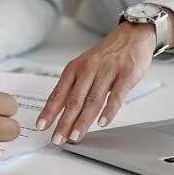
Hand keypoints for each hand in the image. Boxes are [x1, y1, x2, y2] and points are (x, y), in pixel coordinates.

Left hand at [37, 21, 153, 144]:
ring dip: (83, 121)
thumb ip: (74, 86)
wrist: (132, 35)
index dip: (49, 111)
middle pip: (74, 100)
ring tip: (75, 136)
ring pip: (92, 100)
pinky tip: (102, 123)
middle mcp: (88, 69)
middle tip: (58, 139)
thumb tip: (60, 111)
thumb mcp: (85, 66)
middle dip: (64, 122)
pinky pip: (116, 96)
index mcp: (74, 68)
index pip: (58, 93)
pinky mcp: (126, 74)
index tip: (42, 126)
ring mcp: (107, 71)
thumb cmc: (106, 55)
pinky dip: (109, 111)